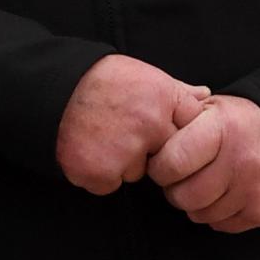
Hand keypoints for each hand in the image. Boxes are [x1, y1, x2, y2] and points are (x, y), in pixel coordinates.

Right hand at [57, 55, 209, 193]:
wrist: (52, 91)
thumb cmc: (101, 82)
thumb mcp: (142, 75)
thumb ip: (176, 89)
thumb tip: (207, 95)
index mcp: (163, 98)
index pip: (191, 128)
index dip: (172, 129)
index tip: (154, 123)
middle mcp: (149, 125)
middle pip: (168, 156)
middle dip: (151, 149)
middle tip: (124, 129)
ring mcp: (125, 151)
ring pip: (138, 173)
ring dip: (123, 162)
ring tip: (102, 136)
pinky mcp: (100, 172)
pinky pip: (110, 184)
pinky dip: (99, 174)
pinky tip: (89, 150)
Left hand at [147, 94, 259, 232]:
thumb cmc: (239, 123)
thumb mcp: (212, 108)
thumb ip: (180, 119)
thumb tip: (147, 134)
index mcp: (223, 129)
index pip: (173, 162)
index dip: (160, 167)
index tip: (162, 163)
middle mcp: (240, 160)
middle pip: (183, 196)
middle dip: (175, 189)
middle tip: (181, 177)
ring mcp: (253, 189)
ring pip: (200, 215)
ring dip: (195, 203)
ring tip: (205, 182)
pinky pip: (221, 225)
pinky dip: (217, 214)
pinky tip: (224, 194)